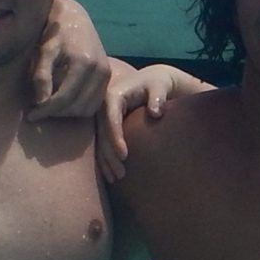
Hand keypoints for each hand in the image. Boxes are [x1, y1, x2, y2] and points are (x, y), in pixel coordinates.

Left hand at [26, 0, 108, 122]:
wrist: (73, 18)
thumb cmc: (53, 32)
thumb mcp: (44, 50)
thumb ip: (41, 75)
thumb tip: (41, 102)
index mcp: (83, 61)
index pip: (64, 98)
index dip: (45, 110)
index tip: (30, 115)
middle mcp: (99, 69)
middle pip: (76, 106)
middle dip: (55, 113)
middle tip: (37, 112)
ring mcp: (106, 73)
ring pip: (87, 109)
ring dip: (67, 113)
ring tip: (49, 108)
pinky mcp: (107, 76)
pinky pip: (94, 103)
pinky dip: (79, 108)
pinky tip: (63, 103)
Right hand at [96, 63, 202, 182]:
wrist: (150, 81)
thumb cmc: (157, 84)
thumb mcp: (159, 86)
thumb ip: (158, 97)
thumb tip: (155, 112)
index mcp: (113, 94)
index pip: (110, 117)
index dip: (115, 136)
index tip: (124, 155)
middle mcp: (103, 106)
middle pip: (102, 133)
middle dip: (110, 155)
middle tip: (121, 174)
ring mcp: (101, 117)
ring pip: (100, 141)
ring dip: (106, 161)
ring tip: (116, 178)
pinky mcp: (104, 126)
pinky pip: (102, 144)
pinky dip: (105, 160)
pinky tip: (110, 175)